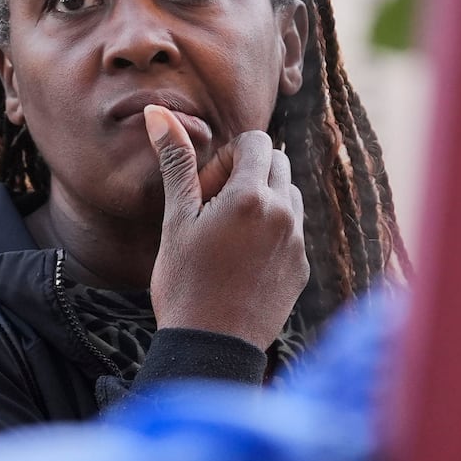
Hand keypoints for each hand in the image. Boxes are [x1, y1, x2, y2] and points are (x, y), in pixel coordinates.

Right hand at [143, 105, 308, 348]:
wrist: (211, 347)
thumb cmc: (184, 283)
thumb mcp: (176, 220)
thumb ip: (177, 163)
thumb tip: (158, 112)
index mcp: (252, 197)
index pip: (256, 142)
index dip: (227, 157)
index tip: (206, 189)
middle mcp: (284, 214)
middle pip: (277, 164)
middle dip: (247, 174)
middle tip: (213, 209)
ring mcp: (298, 242)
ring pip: (290, 196)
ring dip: (263, 200)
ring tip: (228, 235)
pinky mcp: (302, 268)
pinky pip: (294, 232)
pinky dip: (273, 232)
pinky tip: (242, 262)